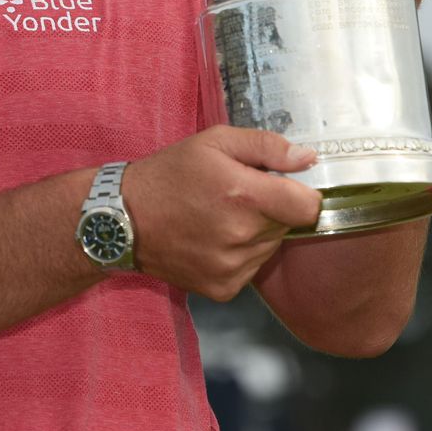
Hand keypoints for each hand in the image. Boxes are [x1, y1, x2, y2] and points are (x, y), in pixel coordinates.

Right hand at [121, 127, 321, 301]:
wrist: (123, 218)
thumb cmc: (170, 173)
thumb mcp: (214, 142)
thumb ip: (266, 146)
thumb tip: (308, 159)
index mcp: (244, 195)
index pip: (308, 207)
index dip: (300, 194)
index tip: (283, 188)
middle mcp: (241, 236)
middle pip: (288, 226)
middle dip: (272, 209)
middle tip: (237, 197)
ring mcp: (232, 267)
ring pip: (269, 248)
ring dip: (256, 233)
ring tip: (220, 217)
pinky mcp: (223, 288)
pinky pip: (250, 269)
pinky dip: (240, 254)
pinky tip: (212, 239)